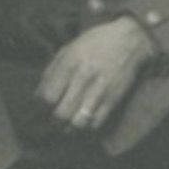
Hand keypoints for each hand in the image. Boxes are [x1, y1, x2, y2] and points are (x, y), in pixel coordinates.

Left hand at [38, 17, 155, 130]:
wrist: (130, 40)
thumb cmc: (94, 43)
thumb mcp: (67, 50)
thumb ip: (50, 72)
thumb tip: (37, 97)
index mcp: (69, 64)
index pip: (47, 97)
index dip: (40, 107)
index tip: (41, 108)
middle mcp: (84, 79)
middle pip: (61, 114)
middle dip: (52, 122)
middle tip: (51, 120)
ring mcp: (100, 91)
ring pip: (79, 123)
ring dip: (69, 129)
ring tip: (65, 126)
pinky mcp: (115, 100)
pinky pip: (96, 124)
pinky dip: (86, 128)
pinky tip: (82, 123)